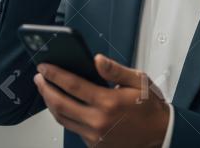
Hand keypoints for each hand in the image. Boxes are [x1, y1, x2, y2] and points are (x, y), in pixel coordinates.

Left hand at [33, 54, 169, 147]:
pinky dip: (64, 116)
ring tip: (46, 90)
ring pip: (62, 119)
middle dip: (45, 89)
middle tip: (39, 78)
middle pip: (60, 104)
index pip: (72, 85)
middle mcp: (98, 121)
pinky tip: (63, 105)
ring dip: (50, 103)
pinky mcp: (94, 145)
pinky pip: (73, 129)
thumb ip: (115, 70)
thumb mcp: (138, 81)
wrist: (160, 133)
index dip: (55, 74)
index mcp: (108, 102)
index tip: (44, 67)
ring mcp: (95, 135)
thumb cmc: (149, 106)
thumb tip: (97, 60)